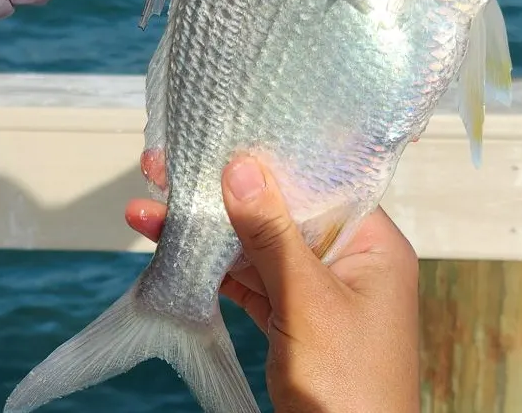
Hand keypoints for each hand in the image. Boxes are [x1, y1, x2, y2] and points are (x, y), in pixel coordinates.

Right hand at [126, 155, 419, 412]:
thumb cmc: (348, 390)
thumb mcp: (307, 303)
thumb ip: (273, 235)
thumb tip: (242, 168)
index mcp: (373, 242)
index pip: (319, 181)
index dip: (269, 157)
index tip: (222, 134)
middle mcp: (348, 258)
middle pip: (279, 210)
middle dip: (222, 193)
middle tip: (165, 166)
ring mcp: (318, 290)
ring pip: (257, 246)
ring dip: (206, 231)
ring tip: (148, 205)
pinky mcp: (292, 319)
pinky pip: (250, 282)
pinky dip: (212, 270)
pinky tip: (171, 250)